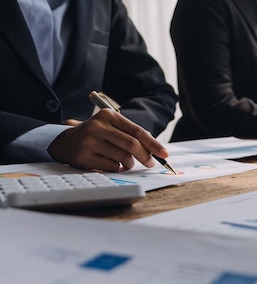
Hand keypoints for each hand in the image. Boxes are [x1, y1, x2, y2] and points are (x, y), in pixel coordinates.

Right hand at [48, 109, 168, 171]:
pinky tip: (113, 164)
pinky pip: (112, 166)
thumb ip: (132, 135)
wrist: (65, 141)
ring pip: (123, 157)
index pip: (137, 131)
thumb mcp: (112, 127)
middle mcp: (98, 126)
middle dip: (145, 156)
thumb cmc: (97, 135)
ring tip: (127, 163)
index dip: (153, 144)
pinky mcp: (83, 156)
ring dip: (130, 164)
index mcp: (108, 115)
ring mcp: (89, 141)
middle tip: (150, 163)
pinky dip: (118, 168)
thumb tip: (155, 150)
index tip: (164, 154)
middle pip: (131, 144)